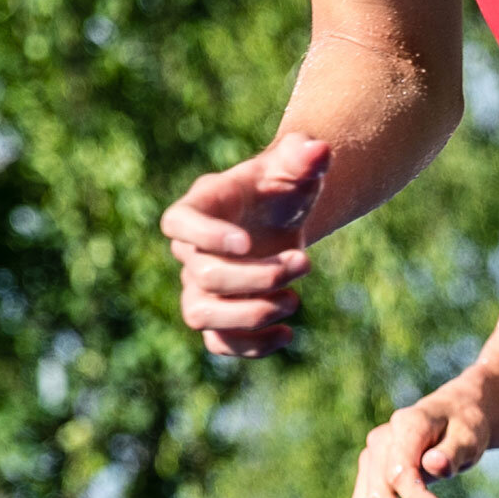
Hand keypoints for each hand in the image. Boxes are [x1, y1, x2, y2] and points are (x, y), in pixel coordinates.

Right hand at [161, 134, 330, 355]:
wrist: (282, 214)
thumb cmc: (281, 183)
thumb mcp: (296, 163)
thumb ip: (305, 154)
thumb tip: (319, 151)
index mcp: (202, 206)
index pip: (179, 223)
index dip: (205, 236)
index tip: (245, 242)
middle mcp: (192, 250)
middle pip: (203, 275)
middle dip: (256, 276)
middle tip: (304, 262)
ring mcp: (201, 286)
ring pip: (200, 315)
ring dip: (249, 314)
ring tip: (293, 301)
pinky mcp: (220, 315)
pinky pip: (220, 343)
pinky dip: (251, 346)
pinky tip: (288, 334)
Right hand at [344, 383, 496, 497]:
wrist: (453, 416)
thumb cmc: (465, 425)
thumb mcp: (470, 434)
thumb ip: (452, 451)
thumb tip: (434, 466)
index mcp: (404, 426)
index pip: (398, 472)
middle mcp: (378, 444)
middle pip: (379, 497)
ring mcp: (369, 463)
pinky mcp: (368, 481)